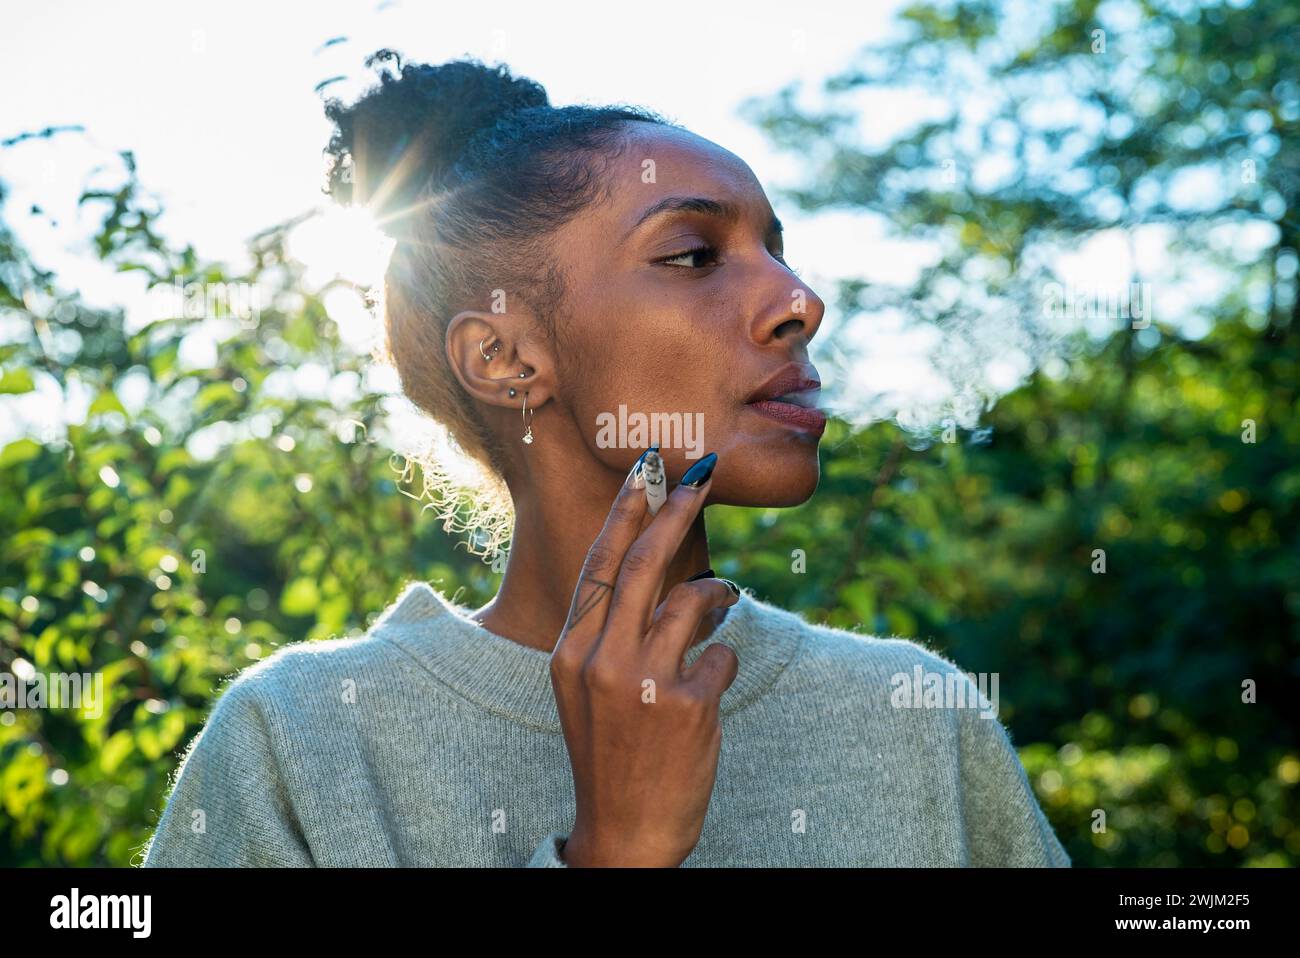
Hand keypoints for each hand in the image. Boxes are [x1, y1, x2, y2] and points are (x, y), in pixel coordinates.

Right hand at [550, 453, 739, 866]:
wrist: (625, 834)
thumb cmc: (613, 756)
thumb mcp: (588, 692)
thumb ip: (610, 637)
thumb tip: (660, 576)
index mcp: (569, 654)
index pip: (598, 567)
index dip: (625, 514)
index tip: (644, 473)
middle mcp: (600, 661)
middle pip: (642, 565)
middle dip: (675, 511)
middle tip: (700, 476)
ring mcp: (643, 683)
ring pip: (690, 602)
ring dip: (714, 592)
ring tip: (722, 596)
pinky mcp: (688, 706)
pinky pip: (722, 655)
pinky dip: (724, 660)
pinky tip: (712, 680)